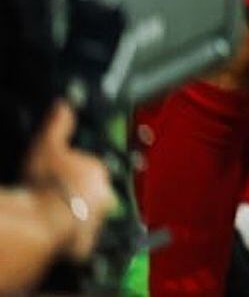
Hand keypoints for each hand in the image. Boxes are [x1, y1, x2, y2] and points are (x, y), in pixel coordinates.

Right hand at [24, 102, 113, 261]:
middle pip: (91, 191)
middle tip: (53, 194)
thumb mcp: (49, 146)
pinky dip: (70, 236)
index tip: (57, 175)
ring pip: (88, 214)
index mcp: (98, 170)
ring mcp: (97, 218)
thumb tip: (65, 105)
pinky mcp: (86, 241)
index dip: (71, 171)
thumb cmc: (48, 183)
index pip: (89, 168)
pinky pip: (80, 238)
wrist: (44, 222)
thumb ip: (59, 125)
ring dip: (74, 213)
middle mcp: (104, 194)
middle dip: (76, 192)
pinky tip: (55, 232)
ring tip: (52, 212)